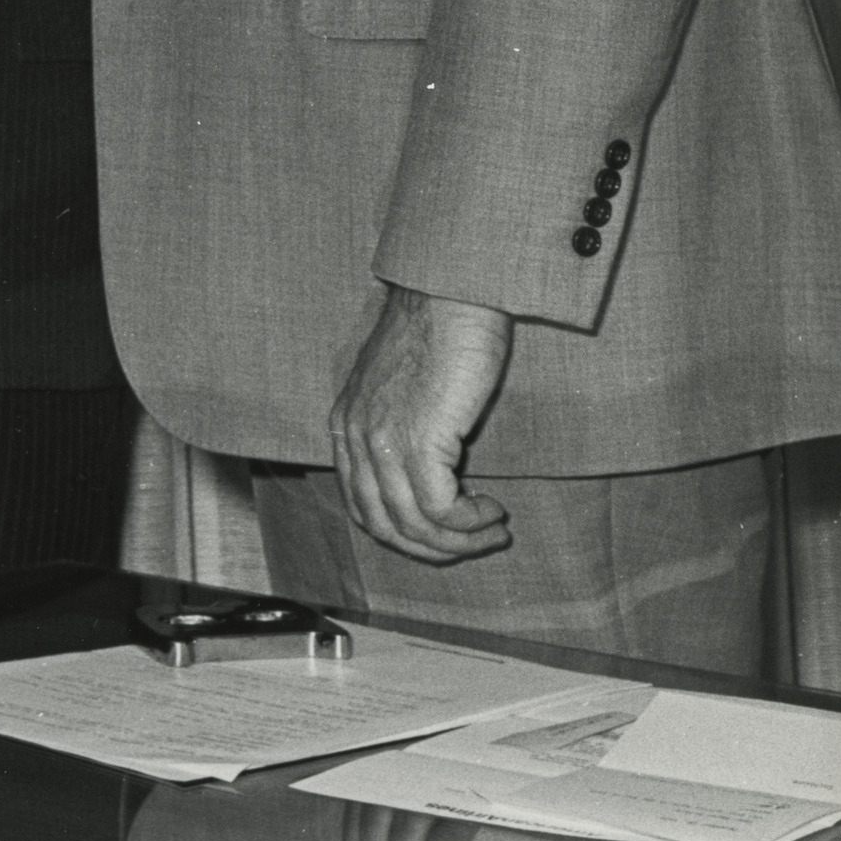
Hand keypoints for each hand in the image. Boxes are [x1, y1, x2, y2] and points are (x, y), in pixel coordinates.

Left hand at [330, 285, 515, 563]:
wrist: (450, 293)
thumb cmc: (439, 329)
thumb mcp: (403, 385)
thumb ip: (400, 425)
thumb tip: (431, 474)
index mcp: (347, 423)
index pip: (360, 503)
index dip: (403, 531)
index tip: (443, 533)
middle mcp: (356, 435)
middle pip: (381, 524)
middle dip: (430, 548)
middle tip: (472, 543)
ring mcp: (383, 440)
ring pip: (413, 525)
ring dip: (459, 542)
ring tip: (492, 529)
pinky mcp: (418, 440)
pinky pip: (440, 510)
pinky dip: (470, 523)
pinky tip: (493, 510)